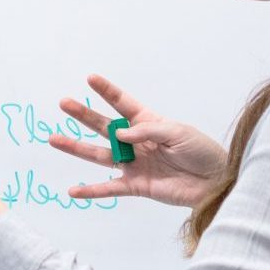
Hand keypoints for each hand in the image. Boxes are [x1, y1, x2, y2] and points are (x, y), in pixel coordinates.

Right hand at [47, 73, 227, 207]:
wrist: (215, 183)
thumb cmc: (202, 152)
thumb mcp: (179, 133)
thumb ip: (148, 131)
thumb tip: (120, 134)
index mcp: (149, 122)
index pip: (123, 104)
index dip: (107, 91)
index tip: (90, 78)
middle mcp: (137, 141)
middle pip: (104, 126)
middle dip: (84, 115)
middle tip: (64, 103)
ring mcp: (134, 164)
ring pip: (99, 155)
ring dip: (77, 148)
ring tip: (54, 140)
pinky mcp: (136, 185)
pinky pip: (109, 188)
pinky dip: (91, 190)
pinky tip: (72, 190)